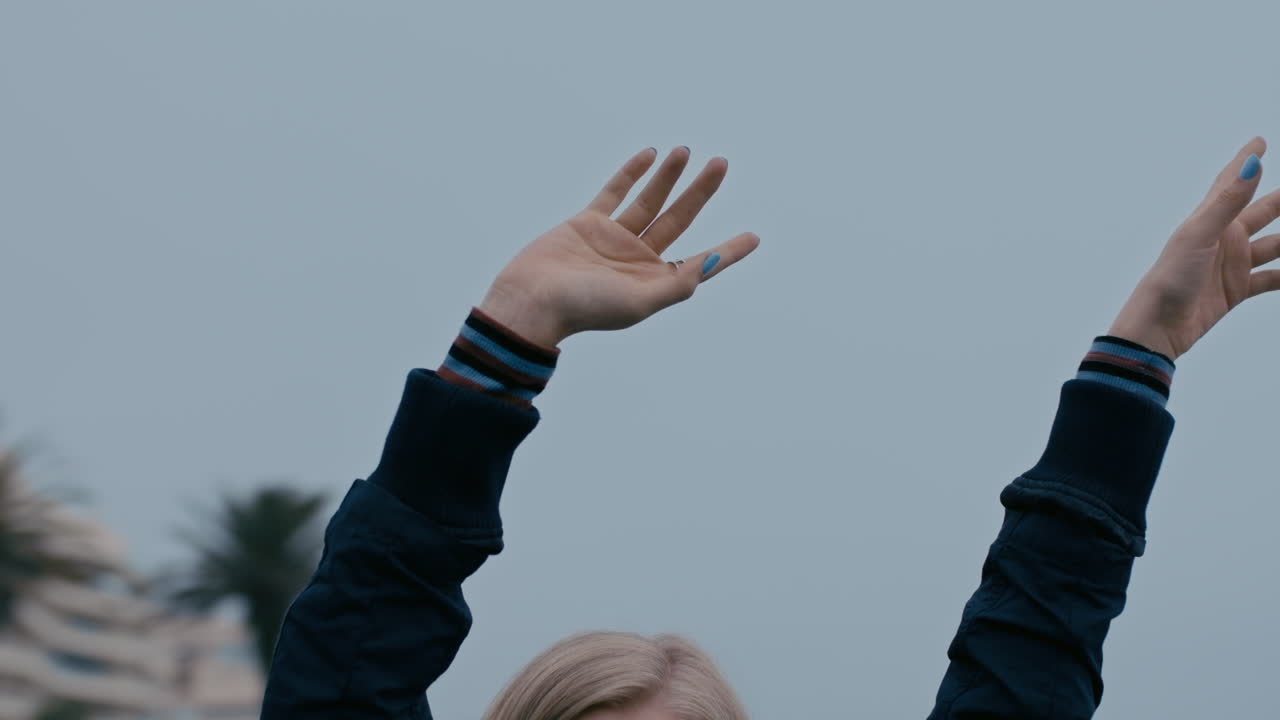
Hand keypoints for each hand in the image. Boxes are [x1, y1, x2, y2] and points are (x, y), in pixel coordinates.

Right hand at [477, 147, 759, 347]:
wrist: (531, 300)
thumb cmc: (585, 308)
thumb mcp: (639, 303)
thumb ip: (677, 284)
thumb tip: (710, 263)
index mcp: (654, 283)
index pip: (700, 262)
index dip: (727, 251)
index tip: (754, 237)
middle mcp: (638, 260)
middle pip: (679, 218)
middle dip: (701, 192)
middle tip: (721, 163)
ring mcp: (614, 239)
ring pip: (650, 200)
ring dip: (669, 176)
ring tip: (687, 150)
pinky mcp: (588, 222)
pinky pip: (616, 192)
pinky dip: (632, 173)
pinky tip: (650, 154)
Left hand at [1109, 137, 1279, 360]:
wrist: (1159, 326)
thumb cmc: (1170, 278)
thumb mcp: (1200, 235)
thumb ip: (1227, 201)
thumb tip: (1252, 163)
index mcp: (1210, 220)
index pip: (1231, 182)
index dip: (1245, 161)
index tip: (1260, 141)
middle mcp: (1223, 238)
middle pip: (1263, 211)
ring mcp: (1231, 264)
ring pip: (1275, 245)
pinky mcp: (1236, 289)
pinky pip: (1272, 278)